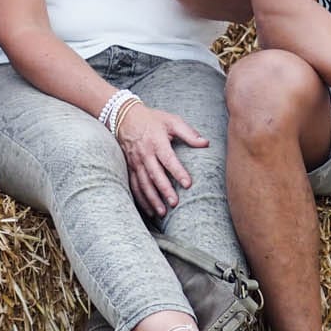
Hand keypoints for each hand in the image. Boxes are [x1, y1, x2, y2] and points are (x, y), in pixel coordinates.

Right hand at [115, 101, 207, 217]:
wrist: (125, 117)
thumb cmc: (153, 120)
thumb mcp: (171, 121)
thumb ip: (188, 133)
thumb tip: (206, 143)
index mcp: (157, 142)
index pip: (168, 159)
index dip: (178, 172)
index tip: (188, 184)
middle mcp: (145, 154)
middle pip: (155, 174)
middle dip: (164, 190)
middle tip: (175, 203)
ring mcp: (135, 162)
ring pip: (143, 183)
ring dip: (152, 199)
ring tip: (162, 212)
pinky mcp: (130, 168)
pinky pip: (134, 186)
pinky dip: (141, 199)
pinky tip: (149, 210)